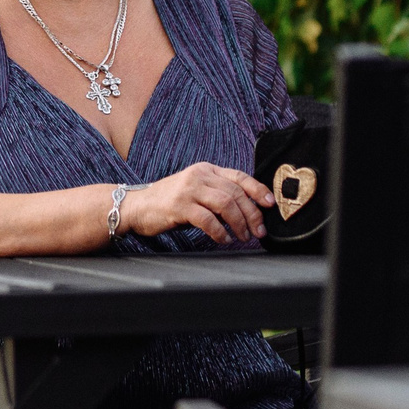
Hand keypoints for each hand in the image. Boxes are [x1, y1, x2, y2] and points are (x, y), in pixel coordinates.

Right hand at [123, 162, 274, 243]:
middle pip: (235, 192)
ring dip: (239, 223)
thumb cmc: (170, 203)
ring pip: (225, 204)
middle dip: (252, 214)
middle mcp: (199, 175)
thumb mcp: (196, 191)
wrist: (137, 206)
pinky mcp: (179, 206)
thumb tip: (248, 210)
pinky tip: (223, 239)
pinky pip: (208, 220)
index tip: (270, 204)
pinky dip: (220, 232)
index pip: (239, 176)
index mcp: (206, 169)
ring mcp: (188, 189)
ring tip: (243, 237)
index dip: (258, 189)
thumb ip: (217, 194)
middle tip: (259, 231)